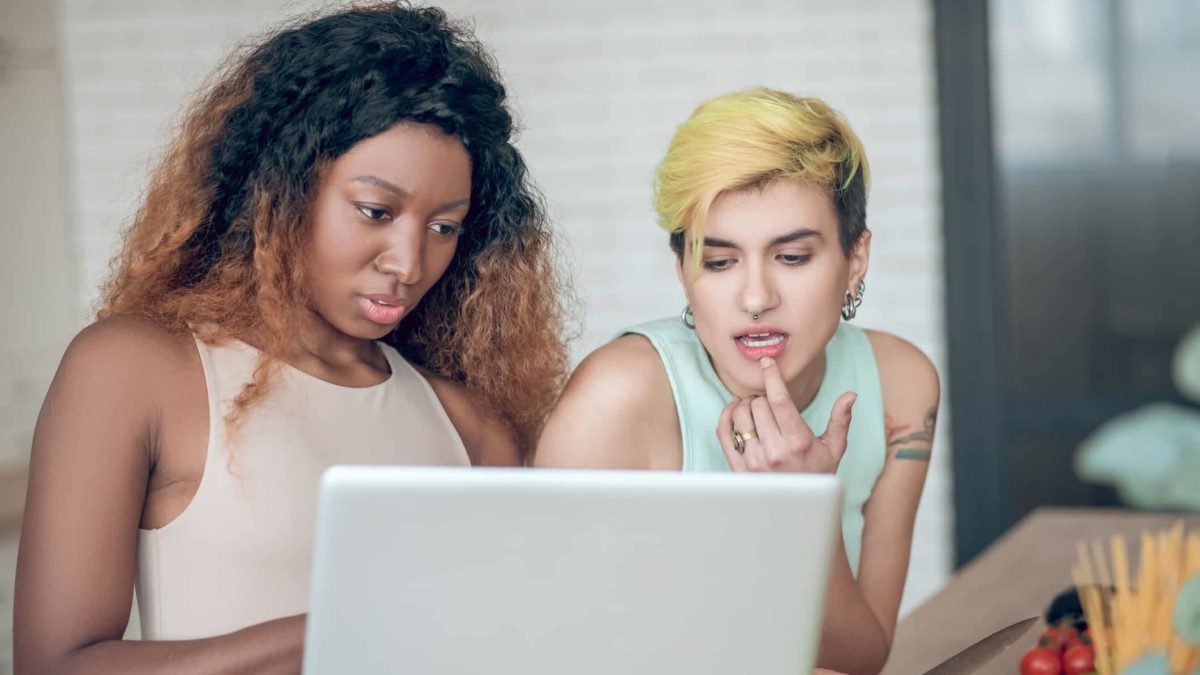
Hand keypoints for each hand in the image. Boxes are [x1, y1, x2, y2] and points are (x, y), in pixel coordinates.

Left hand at [716, 356, 855, 473]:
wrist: (799, 509)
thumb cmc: (818, 475)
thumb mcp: (834, 448)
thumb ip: (840, 420)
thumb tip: (850, 395)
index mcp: (799, 442)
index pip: (780, 400)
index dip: (772, 377)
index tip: (766, 363)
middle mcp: (775, 452)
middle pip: (758, 405)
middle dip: (762, 396)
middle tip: (767, 400)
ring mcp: (754, 462)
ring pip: (740, 416)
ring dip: (745, 405)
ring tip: (753, 406)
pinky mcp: (739, 469)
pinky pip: (724, 433)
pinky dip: (726, 416)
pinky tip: (734, 410)